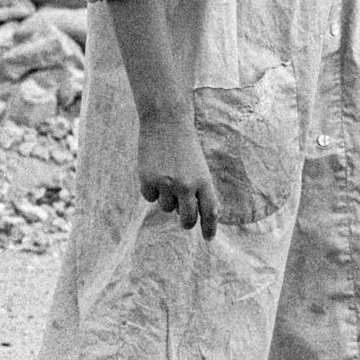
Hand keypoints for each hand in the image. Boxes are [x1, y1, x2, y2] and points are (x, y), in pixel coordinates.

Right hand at [138, 114, 219, 240]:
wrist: (166, 122)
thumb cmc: (185, 145)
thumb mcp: (199, 167)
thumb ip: (198, 190)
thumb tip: (190, 215)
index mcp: (204, 181)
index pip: (210, 212)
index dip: (210, 228)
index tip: (208, 238)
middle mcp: (186, 186)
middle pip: (187, 219)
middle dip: (186, 222)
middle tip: (184, 219)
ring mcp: (166, 184)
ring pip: (166, 208)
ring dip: (167, 198)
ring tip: (167, 176)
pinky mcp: (148, 180)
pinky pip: (150, 197)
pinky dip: (151, 189)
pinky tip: (154, 171)